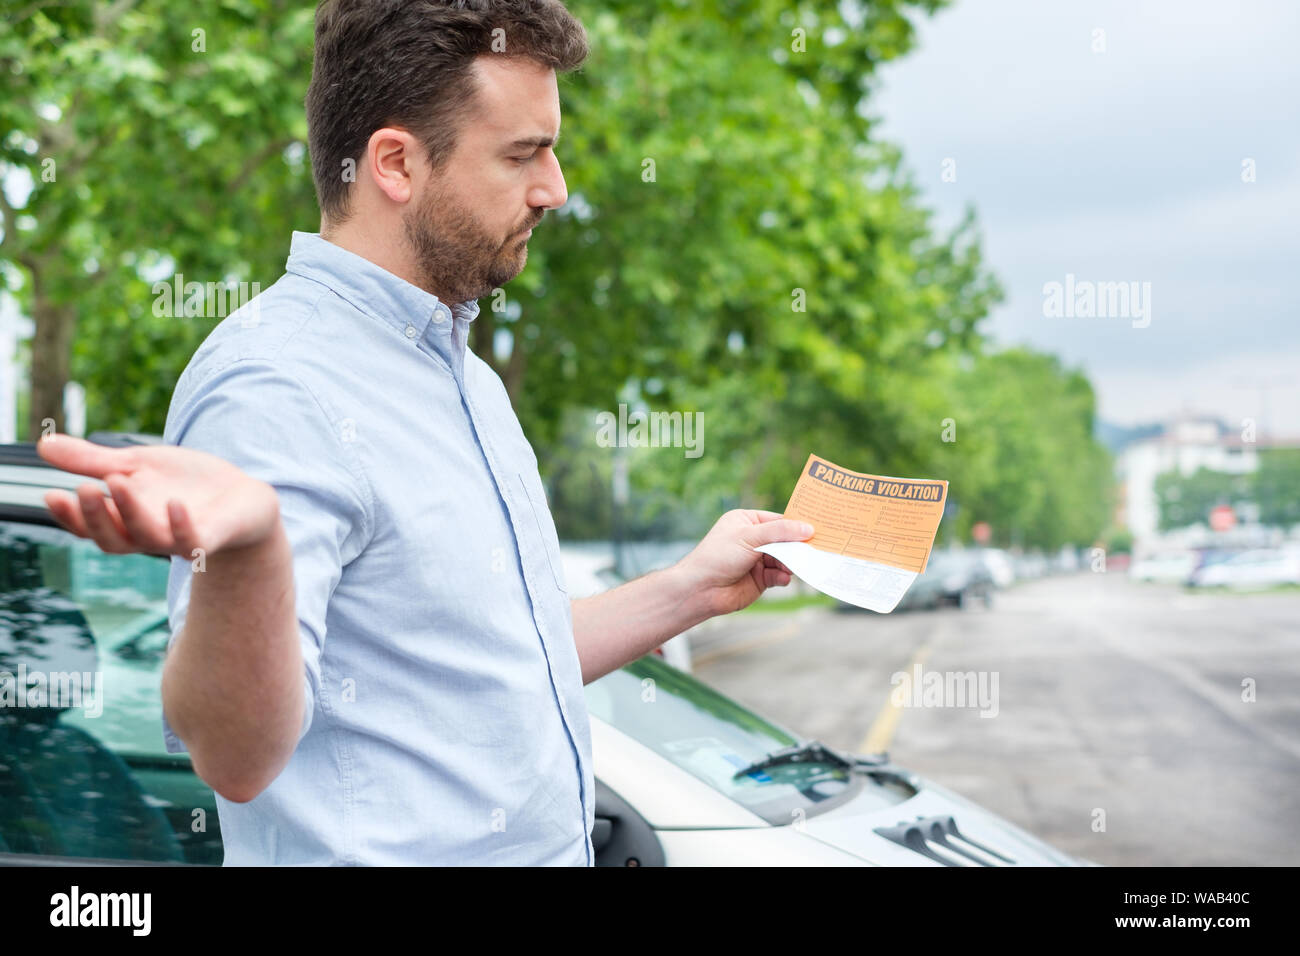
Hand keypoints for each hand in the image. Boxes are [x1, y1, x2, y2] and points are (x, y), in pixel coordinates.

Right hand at [36, 434, 280, 558]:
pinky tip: (175, 504)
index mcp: (126, 521)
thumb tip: (43, 444)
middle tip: (82, 488)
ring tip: (118, 480)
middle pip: (113, 539)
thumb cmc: (184, 484)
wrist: (242, 499)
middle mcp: (148, 536)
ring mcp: (180, 540)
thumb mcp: (136, 466)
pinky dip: (182, 525)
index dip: (70, 516)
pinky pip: (194, 541)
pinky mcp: (211, 538)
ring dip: (132, 512)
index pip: (91, 528)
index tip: (52, 494)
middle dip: (96, 516)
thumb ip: (94, 460)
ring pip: (149, 538)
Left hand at [674, 509, 813, 616]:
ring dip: (791, 563)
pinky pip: (778, 575)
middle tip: (816, 549)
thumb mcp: (750, 537)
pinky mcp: (759, 579)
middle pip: (784, 540)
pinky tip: (782, 579)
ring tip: (795, 566)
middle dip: (797, 546)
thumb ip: (780, 532)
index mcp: (747, 521)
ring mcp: (757, 560)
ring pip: (784, 559)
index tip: (818, 528)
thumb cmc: (718, 556)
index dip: (796, 524)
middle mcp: (753, 539)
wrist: (701, 589)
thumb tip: (808, 528)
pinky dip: (782, 577)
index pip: (778, 520)